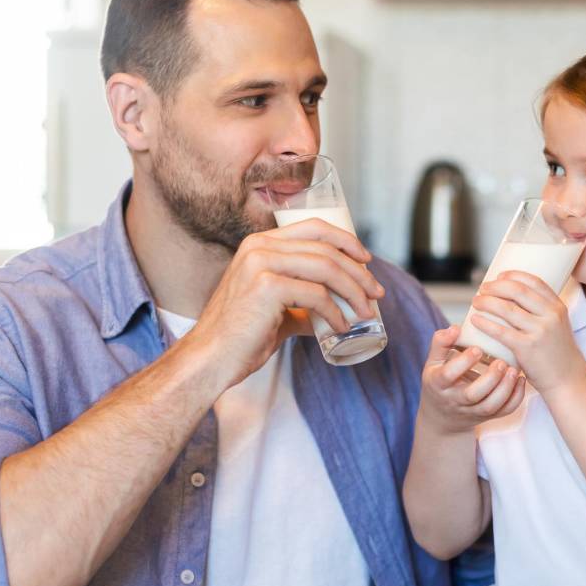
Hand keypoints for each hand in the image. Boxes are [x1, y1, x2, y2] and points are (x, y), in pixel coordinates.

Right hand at [189, 218, 384, 389]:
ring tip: (366, 312)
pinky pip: (316, 294)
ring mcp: (262, 263)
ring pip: (326, 268)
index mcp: (260, 244)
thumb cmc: (240, 338)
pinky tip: (341, 326)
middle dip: (358, 271)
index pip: (314, 227)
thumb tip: (333, 313)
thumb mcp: (274, 310)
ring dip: (354, 291)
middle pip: (326, 248)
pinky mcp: (267, 287)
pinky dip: (335, 311)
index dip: (346, 241)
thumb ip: (300, 306)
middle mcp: (260, 247)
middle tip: (376, 293)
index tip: (367, 261)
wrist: (210, 359)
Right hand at [417, 326, 524, 434]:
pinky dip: (515, 398)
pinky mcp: (486, 416)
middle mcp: (454, 400)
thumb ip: (441, 343)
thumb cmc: (439, 380)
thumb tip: (456, 328)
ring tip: (513, 371)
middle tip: (501, 362)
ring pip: (490, 406)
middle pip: (472, 395)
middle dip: (489, 379)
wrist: (442, 415)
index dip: (463, 362)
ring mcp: (471, 410)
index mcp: (438, 383)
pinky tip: (520, 380)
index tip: (477, 348)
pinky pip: (503, 411)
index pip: (448, 375)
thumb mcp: (433, 361)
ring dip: (505, 389)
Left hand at [468, 271, 585, 393]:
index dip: (514, 275)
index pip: (534, 282)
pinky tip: (475, 320)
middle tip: (482, 288)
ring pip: (507, 309)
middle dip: (496, 286)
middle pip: (518, 291)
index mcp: (558, 307)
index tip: (499, 276)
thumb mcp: (557, 326)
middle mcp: (550, 316)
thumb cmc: (557, 354)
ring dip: (487, 302)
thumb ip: (541, 312)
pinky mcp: (527, 348)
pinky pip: (501, 331)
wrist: (568, 381)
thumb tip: (512, 299)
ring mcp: (539, 331)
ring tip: (476, 302)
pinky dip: (485, 323)